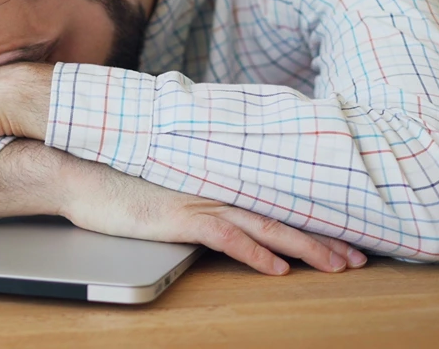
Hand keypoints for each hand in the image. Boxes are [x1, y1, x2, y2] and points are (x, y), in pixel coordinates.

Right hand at [0, 141, 367, 275]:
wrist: (78, 170)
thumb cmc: (114, 177)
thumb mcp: (162, 183)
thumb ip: (191, 188)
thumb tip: (212, 201)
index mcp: (211, 179)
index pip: (271, 201)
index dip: (309, 219)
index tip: (343, 235)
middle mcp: (213, 187)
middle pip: (280, 214)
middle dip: (324, 237)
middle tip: (360, 257)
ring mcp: (197, 200)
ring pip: (265, 225)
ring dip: (305, 246)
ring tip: (339, 264)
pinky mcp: (178, 216)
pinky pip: (226, 237)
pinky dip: (254, 252)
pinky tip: (277, 268)